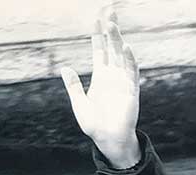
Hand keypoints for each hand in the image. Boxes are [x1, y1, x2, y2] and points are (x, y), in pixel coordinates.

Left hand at [60, 5, 141, 168]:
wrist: (107, 139)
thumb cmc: (94, 124)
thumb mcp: (79, 103)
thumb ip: (73, 85)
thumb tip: (64, 68)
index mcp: (100, 78)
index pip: (99, 52)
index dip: (98, 36)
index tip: (96, 20)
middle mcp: (112, 76)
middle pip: (112, 48)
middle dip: (110, 31)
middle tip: (108, 13)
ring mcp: (122, 81)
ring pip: (121, 55)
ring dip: (117, 40)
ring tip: (112, 25)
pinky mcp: (131, 90)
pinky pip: (131, 72)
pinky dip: (129, 60)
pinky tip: (125, 47)